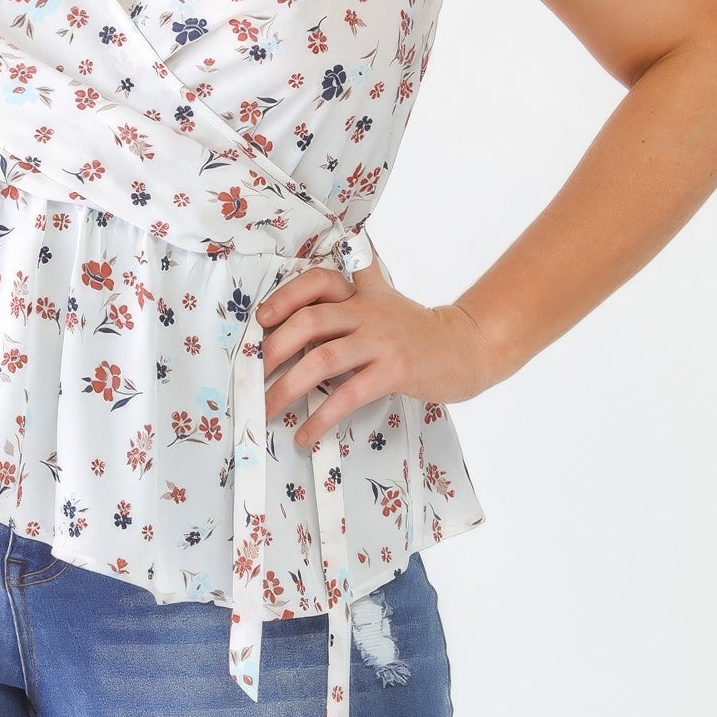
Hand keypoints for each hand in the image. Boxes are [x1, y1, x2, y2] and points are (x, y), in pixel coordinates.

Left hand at [256, 248, 498, 447]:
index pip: (317, 282)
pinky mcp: (394, 371)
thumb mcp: (382, 300)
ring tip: (265, 409)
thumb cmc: (414, 330)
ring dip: (286, 388)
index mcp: (359, 294)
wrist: (465, 348)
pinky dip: (321, 417)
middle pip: (310, 321)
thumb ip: (348, 295)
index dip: (285, 297)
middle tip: (251, 374)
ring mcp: (381, 341)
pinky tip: (305, 434)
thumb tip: (299, 309)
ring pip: (322, 360)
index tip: (261, 319)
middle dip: (273, 348)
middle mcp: (367, 312)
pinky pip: (348, 395)